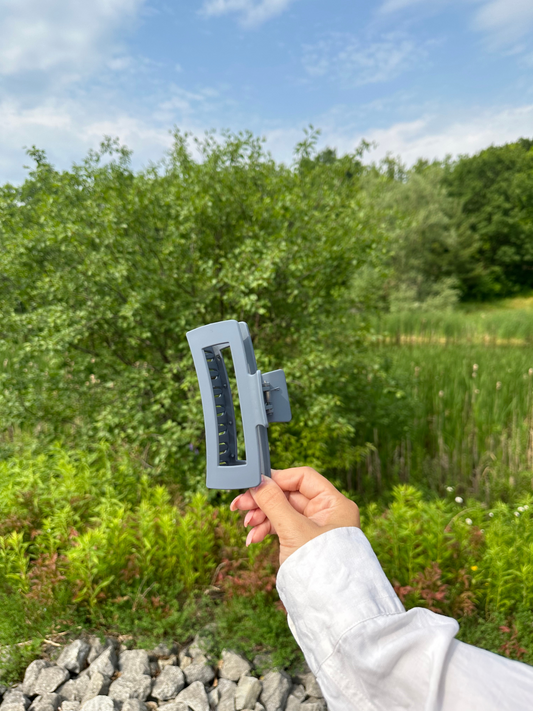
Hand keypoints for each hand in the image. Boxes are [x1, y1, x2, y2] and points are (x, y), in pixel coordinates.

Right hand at [230, 466, 359, 564]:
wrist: (330, 608)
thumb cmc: (320, 567)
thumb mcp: (293, 529)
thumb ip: (273, 502)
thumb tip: (258, 480)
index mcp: (334, 503)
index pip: (303, 478)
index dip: (277, 479)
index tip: (254, 484)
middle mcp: (327, 513)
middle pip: (289, 495)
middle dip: (263, 501)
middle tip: (238, 505)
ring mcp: (315, 529)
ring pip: (283, 511)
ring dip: (262, 516)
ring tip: (247, 527)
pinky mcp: (305, 543)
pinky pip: (282, 527)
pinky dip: (266, 530)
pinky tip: (253, 538)